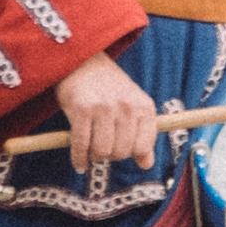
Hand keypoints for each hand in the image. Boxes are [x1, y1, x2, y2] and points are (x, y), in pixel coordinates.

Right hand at [50, 51, 161, 184]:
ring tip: (90, 150)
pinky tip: (79, 162)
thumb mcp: (132, 106)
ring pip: (102, 151)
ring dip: (94, 157)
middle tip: (101, 148)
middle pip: (121, 152)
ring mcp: (104, 107)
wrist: (84, 62)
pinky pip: (81, 145)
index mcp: (143, 106)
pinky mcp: (82, 109)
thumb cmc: (109, 88)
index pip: (142, 146)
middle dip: (110, 156)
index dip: (130, 154)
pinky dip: (79, 158)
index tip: (120, 150)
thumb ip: (142, 135)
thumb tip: (147, 165)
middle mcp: (127, 106)